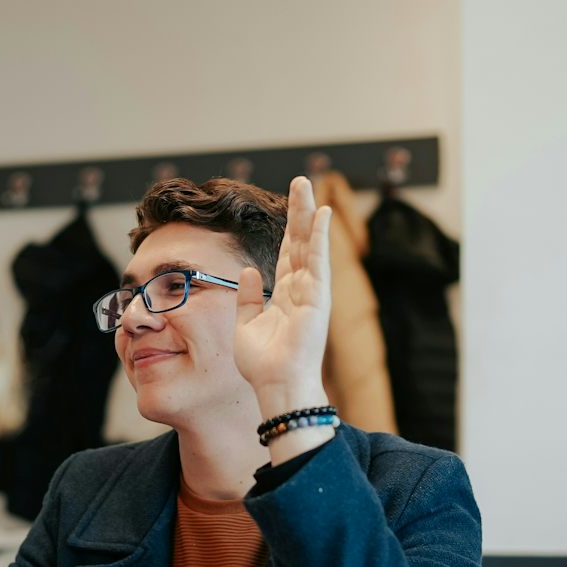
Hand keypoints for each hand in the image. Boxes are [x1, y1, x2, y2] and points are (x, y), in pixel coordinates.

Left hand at [234, 175, 332, 418]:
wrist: (276, 385)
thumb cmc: (263, 364)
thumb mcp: (246, 324)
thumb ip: (248, 297)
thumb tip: (247, 270)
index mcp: (285, 295)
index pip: (287, 253)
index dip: (287, 229)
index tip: (289, 204)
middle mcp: (301, 289)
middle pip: (299, 242)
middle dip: (299, 211)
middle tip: (300, 181)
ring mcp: (312, 292)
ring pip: (309, 244)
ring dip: (308, 214)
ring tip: (306, 186)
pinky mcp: (318, 297)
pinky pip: (317, 261)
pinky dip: (319, 236)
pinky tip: (321, 214)